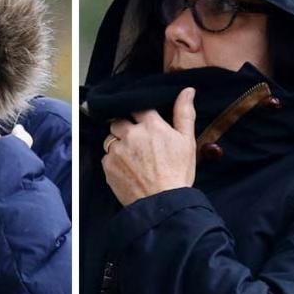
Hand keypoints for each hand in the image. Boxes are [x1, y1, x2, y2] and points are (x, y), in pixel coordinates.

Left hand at [102, 87, 196, 206]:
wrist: (164, 203)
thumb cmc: (178, 173)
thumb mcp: (187, 141)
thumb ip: (184, 113)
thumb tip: (187, 90)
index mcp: (151, 125)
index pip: (137, 107)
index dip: (139, 113)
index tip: (142, 120)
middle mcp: (130, 134)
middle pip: (118, 121)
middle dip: (124, 127)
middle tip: (136, 140)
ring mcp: (117, 151)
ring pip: (110, 139)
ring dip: (118, 144)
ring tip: (131, 156)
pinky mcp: (108, 167)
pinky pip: (106, 157)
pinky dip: (114, 161)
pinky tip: (127, 169)